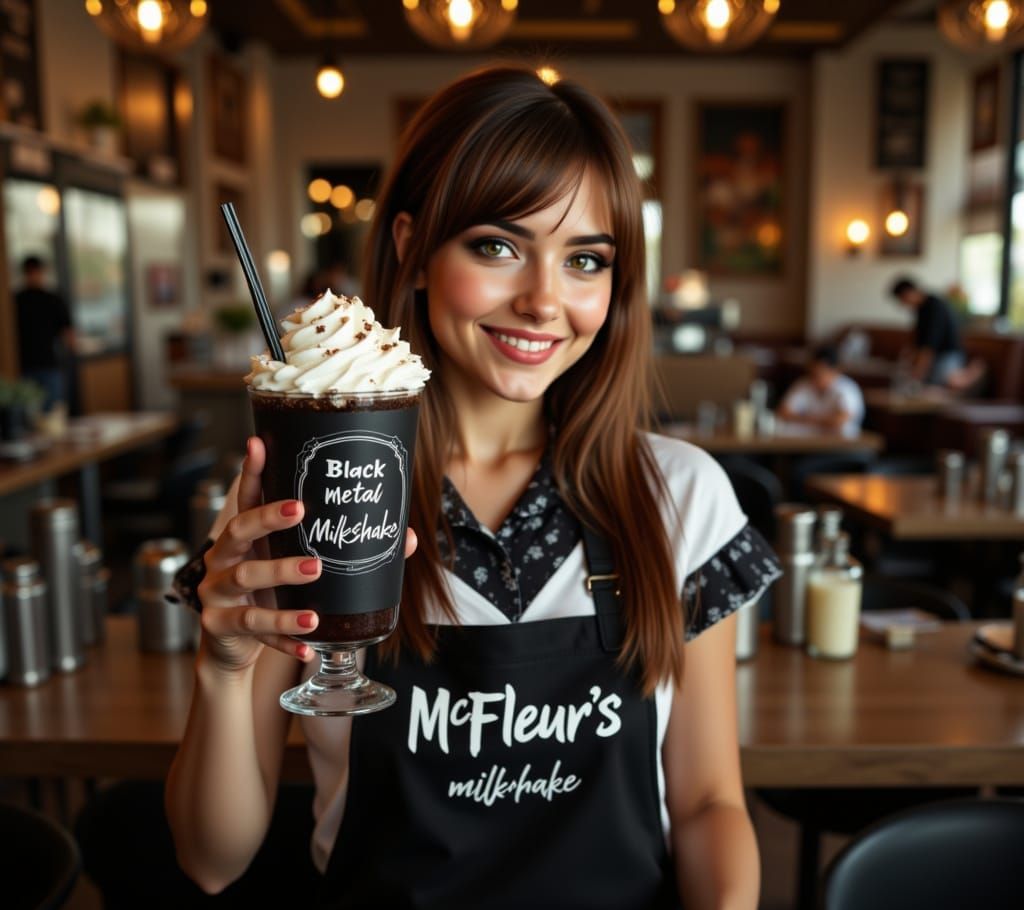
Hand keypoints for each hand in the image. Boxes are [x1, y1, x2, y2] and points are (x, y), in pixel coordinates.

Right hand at [197, 437, 321, 672]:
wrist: (229, 648)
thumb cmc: (270, 596)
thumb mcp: (296, 568)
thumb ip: (342, 551)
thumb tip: (407, 537)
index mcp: (243, 538)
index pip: (245, 497)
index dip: (251, 471)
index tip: (259, 443)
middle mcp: (223, 558)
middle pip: (238, 530)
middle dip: (268, 519)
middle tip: (301, 510)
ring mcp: (216, 592)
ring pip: (246, 578)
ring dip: (281, 574)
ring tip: (316, 571)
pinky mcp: (220, 626)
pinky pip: (254, 630)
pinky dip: (284, 636)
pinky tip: (310, 642)